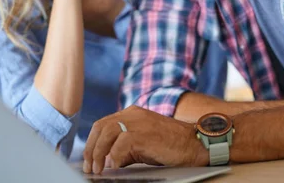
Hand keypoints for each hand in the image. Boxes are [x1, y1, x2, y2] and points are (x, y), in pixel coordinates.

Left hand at [82, 106, 207, 174]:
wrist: (194, 143)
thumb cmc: (170, 146)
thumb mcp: (143, 145)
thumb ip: (124, 149)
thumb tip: (106, 161)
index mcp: (131, 114)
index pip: (103, 124)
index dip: (92, 142)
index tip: (88, 159)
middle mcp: (132, 114)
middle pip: (101, 127)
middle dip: (90, 148)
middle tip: (89, 167)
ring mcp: (138, 121)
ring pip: (107, 133)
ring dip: (98, 153)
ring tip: (98, 169)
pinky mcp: (144, 133)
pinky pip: (121, 143)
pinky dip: (114, 156)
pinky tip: (115, 166)